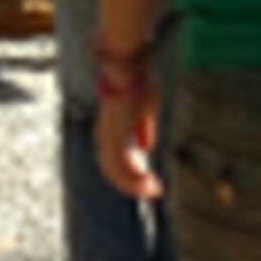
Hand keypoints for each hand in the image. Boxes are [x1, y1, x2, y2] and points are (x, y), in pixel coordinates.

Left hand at [96, 78, 165, 200]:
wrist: (127, 70)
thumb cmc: (138, 82)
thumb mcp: (147, 109)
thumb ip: (145, 129)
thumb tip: (146, 149)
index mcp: (110, 129)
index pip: (115, 159)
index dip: (130, 172)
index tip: (149, 177)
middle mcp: (105, 137)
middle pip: (114, 170)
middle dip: (134, 183)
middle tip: (155, 189)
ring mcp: (108, 139)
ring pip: (117, 174)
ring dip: (136, 185)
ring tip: (155, 190)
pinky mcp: (115, 140)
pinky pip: (122, 169)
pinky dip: (135, 180)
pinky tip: (149, 184)